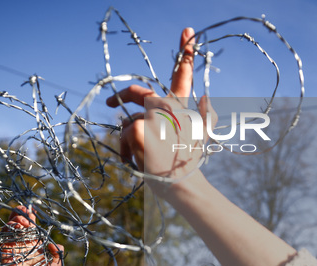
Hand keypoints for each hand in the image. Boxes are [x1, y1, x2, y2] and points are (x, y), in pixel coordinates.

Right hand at [0, 206, 62, 265]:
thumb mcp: (55, 264)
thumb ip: (58, 253)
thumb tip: (57, 245)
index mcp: (33, 242)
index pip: (30, 225)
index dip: (30, 216)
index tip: (32, 210)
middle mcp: (22, 241)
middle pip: (18, 222)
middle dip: (20, 214)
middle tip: (26, 212)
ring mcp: (13, 245)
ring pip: (10, 227)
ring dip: (15, 220)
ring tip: (23, 222)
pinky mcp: (5, 251)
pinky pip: (3, 237)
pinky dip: (8, 229)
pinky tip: (16, 227)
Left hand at [106, 27, 215, 184]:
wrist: (183, 184)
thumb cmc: (189, 163)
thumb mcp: (200, 135)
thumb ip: (203, 113)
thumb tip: (205, 96)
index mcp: (183, 106)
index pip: (184, 74)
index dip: (186, 52)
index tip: (187, 31)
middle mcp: (169, 106)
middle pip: (138, 93)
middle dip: (122, 95)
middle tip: (110, 101)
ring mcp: (153, 116)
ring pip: (128, 122)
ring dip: (129, 140)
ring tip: (142, 157)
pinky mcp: (140, 128)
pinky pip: (124, 135)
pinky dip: (125, 150)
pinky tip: (136, 160)